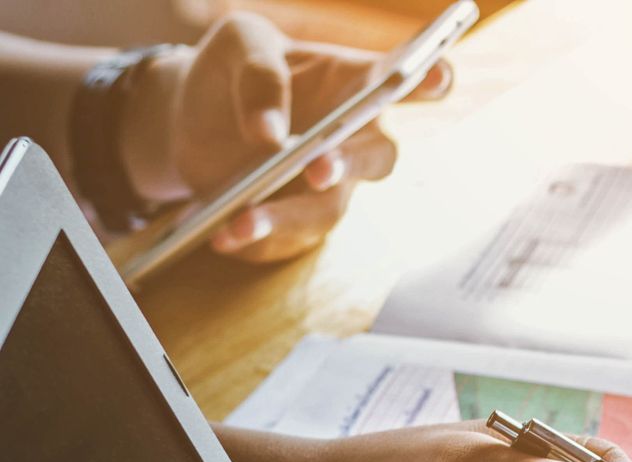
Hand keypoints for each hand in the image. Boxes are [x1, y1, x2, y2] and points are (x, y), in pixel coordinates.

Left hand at [119, 13, 451, 261]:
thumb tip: (270, 134)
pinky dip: (256, 242)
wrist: (191, 118)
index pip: (404, 79)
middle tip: (318, 169)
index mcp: (354, 83)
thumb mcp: (239, 44)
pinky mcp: (299, 222)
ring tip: (240, 222)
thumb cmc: (231, 70)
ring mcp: (331, 187)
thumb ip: (259, 74)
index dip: (431, 79)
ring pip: (327, 211)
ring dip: (287, 219)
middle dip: (351, 165)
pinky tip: (222, 234)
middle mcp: (354, 139)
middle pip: (377, 158)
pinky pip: (288, 241)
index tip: (435, 75)